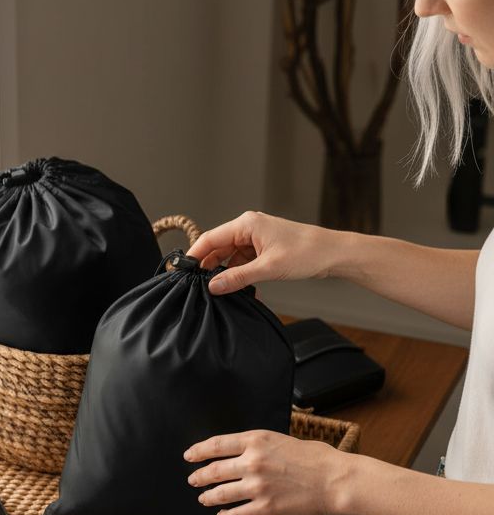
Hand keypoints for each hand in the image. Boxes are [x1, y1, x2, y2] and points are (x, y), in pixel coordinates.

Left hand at [184, 430, 351, 514]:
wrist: (335, 479)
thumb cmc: (317, 458)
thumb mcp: (282, 440)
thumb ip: (260, 446)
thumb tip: (243, 453)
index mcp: (256, 440)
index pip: (216, 445)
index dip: (198, 451)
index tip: (189, 456)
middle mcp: (252, 462)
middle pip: (213, 470)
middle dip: (199, 477)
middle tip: (194, 480)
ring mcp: (257, 486)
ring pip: (220, 494)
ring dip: (209, 497)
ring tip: (204, 498)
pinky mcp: (265, 508)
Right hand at [187, 211, 338, 295]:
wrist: (332, 254)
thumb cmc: (306, 252)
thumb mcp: (268, 268)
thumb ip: (238, 277)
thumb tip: (213, 286)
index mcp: (246, 224)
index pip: (210, 238)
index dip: (195, 256)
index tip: (182, 272)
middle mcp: (248, 227)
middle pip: (217, 247)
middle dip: (208, 267)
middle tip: (198, 287)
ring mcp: (256, 238)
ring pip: (229, 256)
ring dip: (225, 272)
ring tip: (220, 290)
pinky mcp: (263, 248)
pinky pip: (242, 261)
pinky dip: (238, 274)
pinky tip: (238, 288)